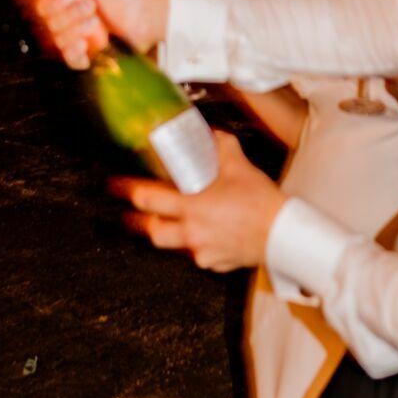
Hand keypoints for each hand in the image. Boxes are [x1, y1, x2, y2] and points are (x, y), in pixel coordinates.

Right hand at [13, 0, 169, 68]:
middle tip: (90, 3)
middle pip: (43, 16)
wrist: (146, 11)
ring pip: (55, 36)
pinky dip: (77, 52)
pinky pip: (67, 58)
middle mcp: (62, 10)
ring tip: (97, 20)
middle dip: (69, 10)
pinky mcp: (82, 51)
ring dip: (78, 28)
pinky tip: (88, 43)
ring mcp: (71, 31)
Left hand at [112, 131, 284, 271]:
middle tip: (127, 212)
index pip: (147, 199)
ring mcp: (201, 251)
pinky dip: (191, 242)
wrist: (282, 234)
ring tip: (163, 221)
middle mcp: (192, 232)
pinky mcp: (213, 263)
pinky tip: (200, 232)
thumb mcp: (238, 165)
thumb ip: (220, 145)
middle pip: (151, 231)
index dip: (127, 191)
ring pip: (171, 245)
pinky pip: (194, 253)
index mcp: (193, 207)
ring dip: (164, 232)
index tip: (115, 185)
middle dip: (134, 221)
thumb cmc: (260, 203)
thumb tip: (210, 135)